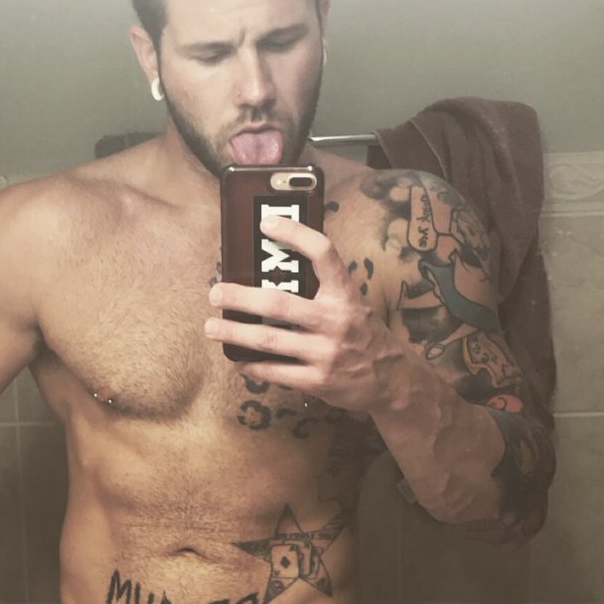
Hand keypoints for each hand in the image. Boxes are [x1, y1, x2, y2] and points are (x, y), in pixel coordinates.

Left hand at [205, 216, 399, 412]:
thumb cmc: (361, 334)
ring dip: (235, 332)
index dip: (295, 233)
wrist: (391, 378)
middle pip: (279, 303)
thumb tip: (271, 270)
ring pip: (270, 340)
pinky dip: (252, 366)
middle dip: (241, 297)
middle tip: (215, 292)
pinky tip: (238, 361)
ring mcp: (327, 353)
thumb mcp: (351, 303)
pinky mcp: (319, 381)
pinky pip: (276, 372)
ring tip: (212, 327)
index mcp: (345, 294)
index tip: (265, 223)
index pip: (323, 253)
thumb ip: (320, 289)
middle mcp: (336, 320)